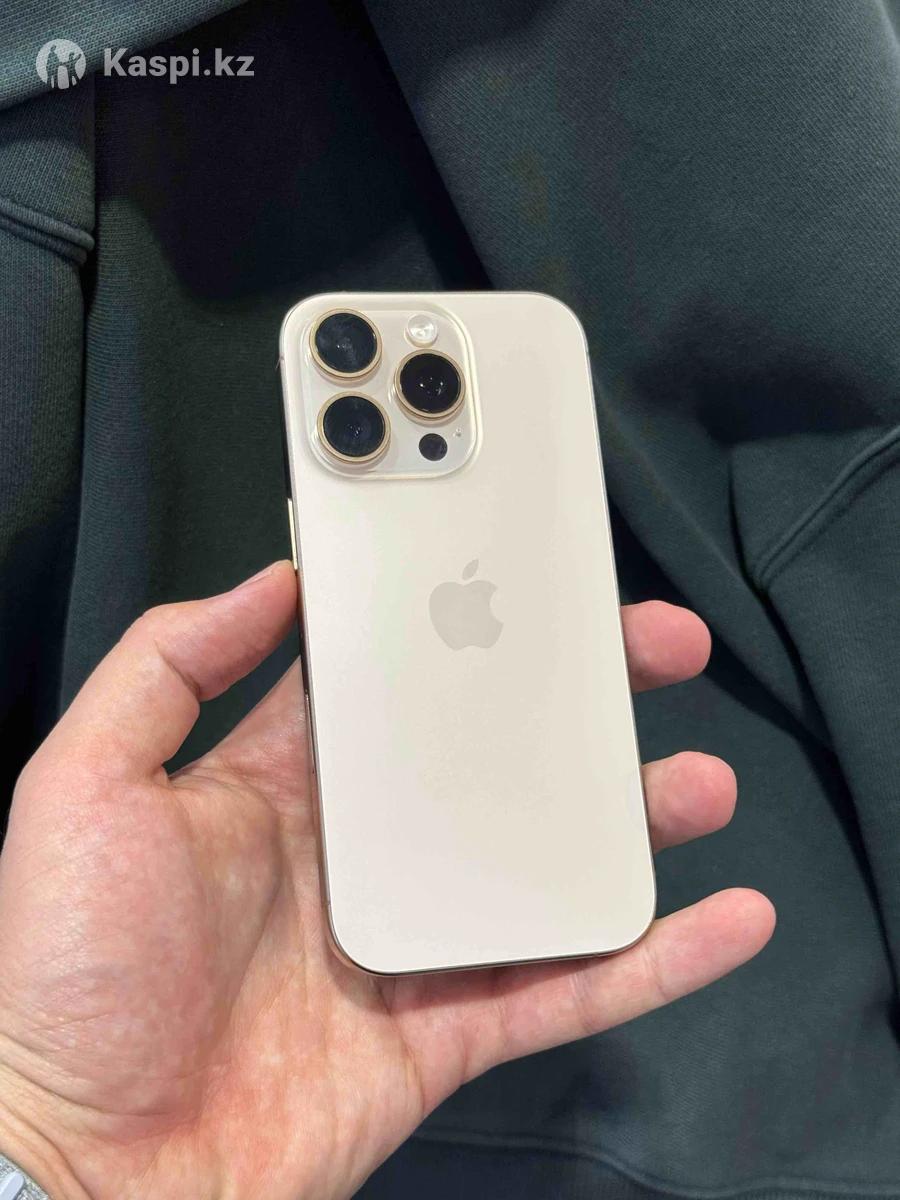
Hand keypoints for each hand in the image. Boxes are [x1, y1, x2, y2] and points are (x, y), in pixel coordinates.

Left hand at [0, 563, 773, 1199]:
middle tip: (647, 648)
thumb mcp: (86, 787)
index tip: (527, 582)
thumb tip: (266, 582)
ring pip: (548, 866)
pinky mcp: (449, 1028)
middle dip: (577, 703)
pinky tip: (716, 919)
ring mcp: (415, 940)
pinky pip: (569, 986)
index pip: (399, 686)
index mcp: (287, 783)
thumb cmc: (66, 978)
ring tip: (695, 780)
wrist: (88, 1166)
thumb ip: (167, 668)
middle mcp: (363, 852)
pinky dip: (650, 957)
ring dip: (629, 823)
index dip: (466, 628)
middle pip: (496, 761)